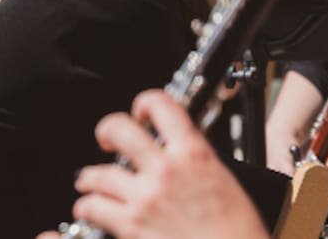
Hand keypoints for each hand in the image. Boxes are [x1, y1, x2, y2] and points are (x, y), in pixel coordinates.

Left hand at [70, 90, 267, 238]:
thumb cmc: (239, 233)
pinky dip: (88, 206)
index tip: (141, 112)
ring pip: (98, 174)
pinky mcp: (131, 225)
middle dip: (107, 131)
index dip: (146, 102)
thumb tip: (180, 153)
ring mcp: (145, 197)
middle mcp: (166, 170)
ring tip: (89, 182)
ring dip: (90, 178)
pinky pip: (93, 206)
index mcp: (194, 154)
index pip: (162, 105)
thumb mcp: (226, 182)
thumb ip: (198, 162)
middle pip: (118, 129)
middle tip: (106, 139)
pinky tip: (91, 209)